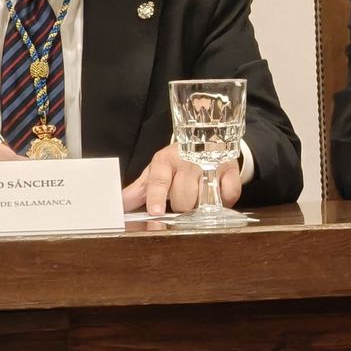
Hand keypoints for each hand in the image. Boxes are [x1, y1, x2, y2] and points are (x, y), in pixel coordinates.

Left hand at [121, 144, 241, 214]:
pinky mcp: (230, 169)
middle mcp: (188, 159)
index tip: (156, 212)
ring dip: (202, 206)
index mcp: (165, 160)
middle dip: (182, 207)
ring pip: (205, 199)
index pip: (159, 180)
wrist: (208, 139)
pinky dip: (223, 202)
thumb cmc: (178, 163)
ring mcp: (211, 163)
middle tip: (183, 203)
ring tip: (199, 199)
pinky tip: (217, 195)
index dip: (157, 197)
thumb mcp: (156, 172)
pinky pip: (228, 196)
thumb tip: (120, 205)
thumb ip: (139, 190)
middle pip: (183, 197)